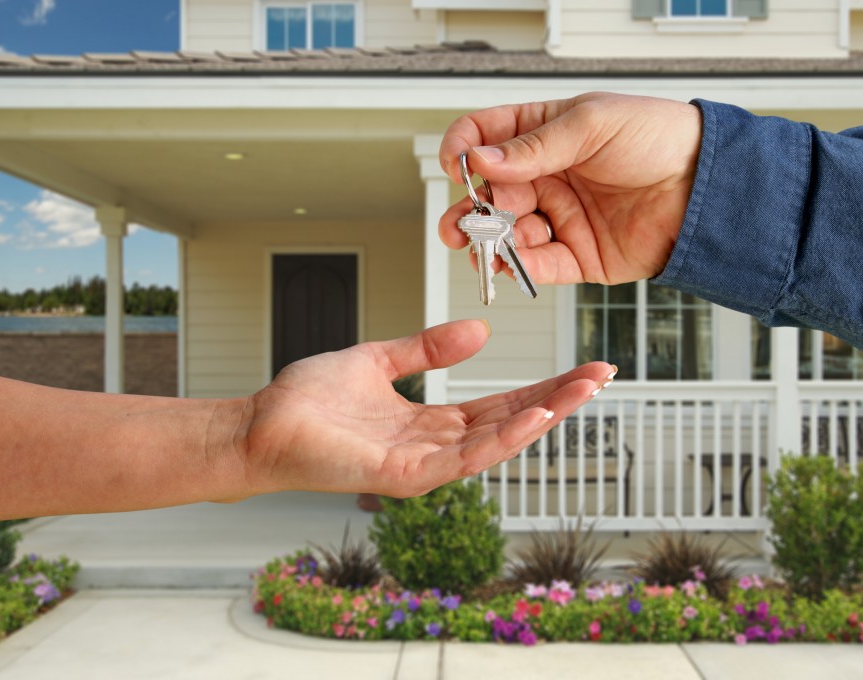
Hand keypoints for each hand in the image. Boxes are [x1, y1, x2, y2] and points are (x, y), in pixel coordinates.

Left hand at [242, 320, 613, 497]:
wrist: (260, 423)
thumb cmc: (309, 400)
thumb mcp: (378, 360)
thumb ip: (427, 349)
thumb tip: (480, 332)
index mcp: (430, 422)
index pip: (499, 403)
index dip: (542, 386)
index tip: (582, 369)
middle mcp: (434, 447)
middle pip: (508, 422)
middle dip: (557, 400)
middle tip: (603, 375)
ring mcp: (422, 466)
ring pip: (496, 442)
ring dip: (542, 417)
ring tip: (583, 391)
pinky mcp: (404, 477)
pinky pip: (462, 459)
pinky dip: (500, 439)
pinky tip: (533, 417)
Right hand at [439, 92, 701, 284]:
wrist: (707, 185)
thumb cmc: (660, 139)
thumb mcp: (593, 124)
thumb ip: (535, 146)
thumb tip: (483, 160)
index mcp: (545, 134)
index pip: (487, 138)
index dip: (464, 151)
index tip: (458, 167)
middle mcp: (547, 177)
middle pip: (490, 195)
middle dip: (468, 211)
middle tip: (460, 224)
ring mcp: (560, 217)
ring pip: (507, 235)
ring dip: (489, 244)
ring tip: (483, 249)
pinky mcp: (578, 256)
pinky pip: (538, 266)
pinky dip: (519, 268)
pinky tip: (508, 264)